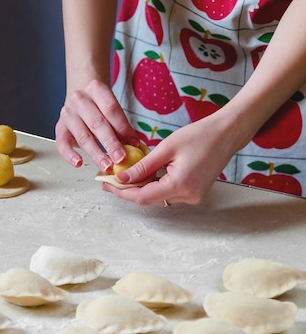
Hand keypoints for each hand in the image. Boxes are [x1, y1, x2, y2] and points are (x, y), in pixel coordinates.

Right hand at [55, 79, 139, 171]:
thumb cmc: (100, 107)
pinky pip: (62, 143)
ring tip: (106, 166)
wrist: (80, 99)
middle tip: (121, 159)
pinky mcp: (59, 127)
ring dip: (95, 153)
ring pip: (83, 135)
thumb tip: (134, 145)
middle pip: (97, 123)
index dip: (123, 128)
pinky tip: (79, 164)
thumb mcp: (112, 109)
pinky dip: (69, 155)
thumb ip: (122, 125)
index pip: (111, 109)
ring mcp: (67, 113)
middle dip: (111, 143)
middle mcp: (79, 99)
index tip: (134, 144)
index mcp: (96, 89)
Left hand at [101, 114, 234, 204]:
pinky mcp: (195, 193)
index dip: (122, 192)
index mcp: (179, 185)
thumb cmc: (199, 136)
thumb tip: (122, 178)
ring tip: (126, 173)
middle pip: (149, 199)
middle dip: (129, 189)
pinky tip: (146, 173)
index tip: (106, 184)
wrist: (227, 134)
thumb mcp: (166, 148)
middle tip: (111, 177)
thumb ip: (143, 166)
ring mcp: (193, 197)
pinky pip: (168, 193)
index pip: (142, 197)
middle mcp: (187, 197)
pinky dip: (155, 185)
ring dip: (142, 187)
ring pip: (158, 197)